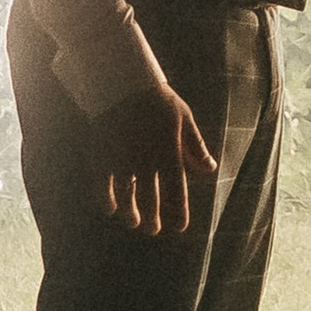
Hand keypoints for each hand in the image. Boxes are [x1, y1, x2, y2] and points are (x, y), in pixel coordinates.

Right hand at [92, 83, 219, 233]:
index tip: (179, 227)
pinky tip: (110, 208)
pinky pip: (101, 187)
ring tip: (133, 223)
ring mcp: (121, 161)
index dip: (179, 213)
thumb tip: (209, 170)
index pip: (177, 193)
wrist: (120, 81)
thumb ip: (196, 147)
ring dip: (130, 215)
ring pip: (126, 198)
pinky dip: (106, 201)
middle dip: (153, 220)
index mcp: (169, 153)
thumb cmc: (157, 98)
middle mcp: (146, 162)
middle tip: (153, 230)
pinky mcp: (101, 157)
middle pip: (151, 201)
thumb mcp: (183, 118)